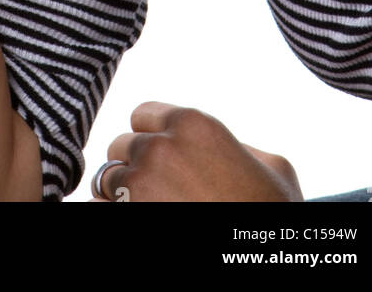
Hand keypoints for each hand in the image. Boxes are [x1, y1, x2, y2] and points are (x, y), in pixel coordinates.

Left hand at [89, 101, 302, 201]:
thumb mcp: (271, 166)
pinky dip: (113, 211)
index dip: (151, 136)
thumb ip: (238, 144)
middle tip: (156, 187)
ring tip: (148, 206)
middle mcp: (159, 148)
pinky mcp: (127, 216)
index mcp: (192, 124)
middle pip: (121, 146)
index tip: (162, 157)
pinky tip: (136, 217)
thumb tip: (221, 146)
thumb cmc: (272, 212)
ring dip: (120, 193)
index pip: (141, 115)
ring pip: (106, 179)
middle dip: (134, 165)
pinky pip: (100, 208)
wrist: (262, 256)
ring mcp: (139, 185)